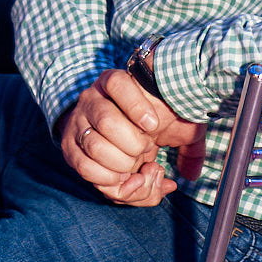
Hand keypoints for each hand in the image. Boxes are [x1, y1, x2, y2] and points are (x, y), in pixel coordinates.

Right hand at [60, 69, 205, 206]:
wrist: (105, 124)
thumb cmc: (144, 123)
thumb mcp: (169, 122)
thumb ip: (188, 142)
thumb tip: (191, 174)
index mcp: (114, 82)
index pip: (119, 84)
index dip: (136, 105)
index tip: (154, 125)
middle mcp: (91, 99)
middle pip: (107, 121)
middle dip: (133, 144)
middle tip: (147, 149)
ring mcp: (77, 123)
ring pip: (95, 147)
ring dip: (122, 164)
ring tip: (136, 165)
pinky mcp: (70, 148)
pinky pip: (85, 168)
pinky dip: (108, 179)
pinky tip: (123, 178)